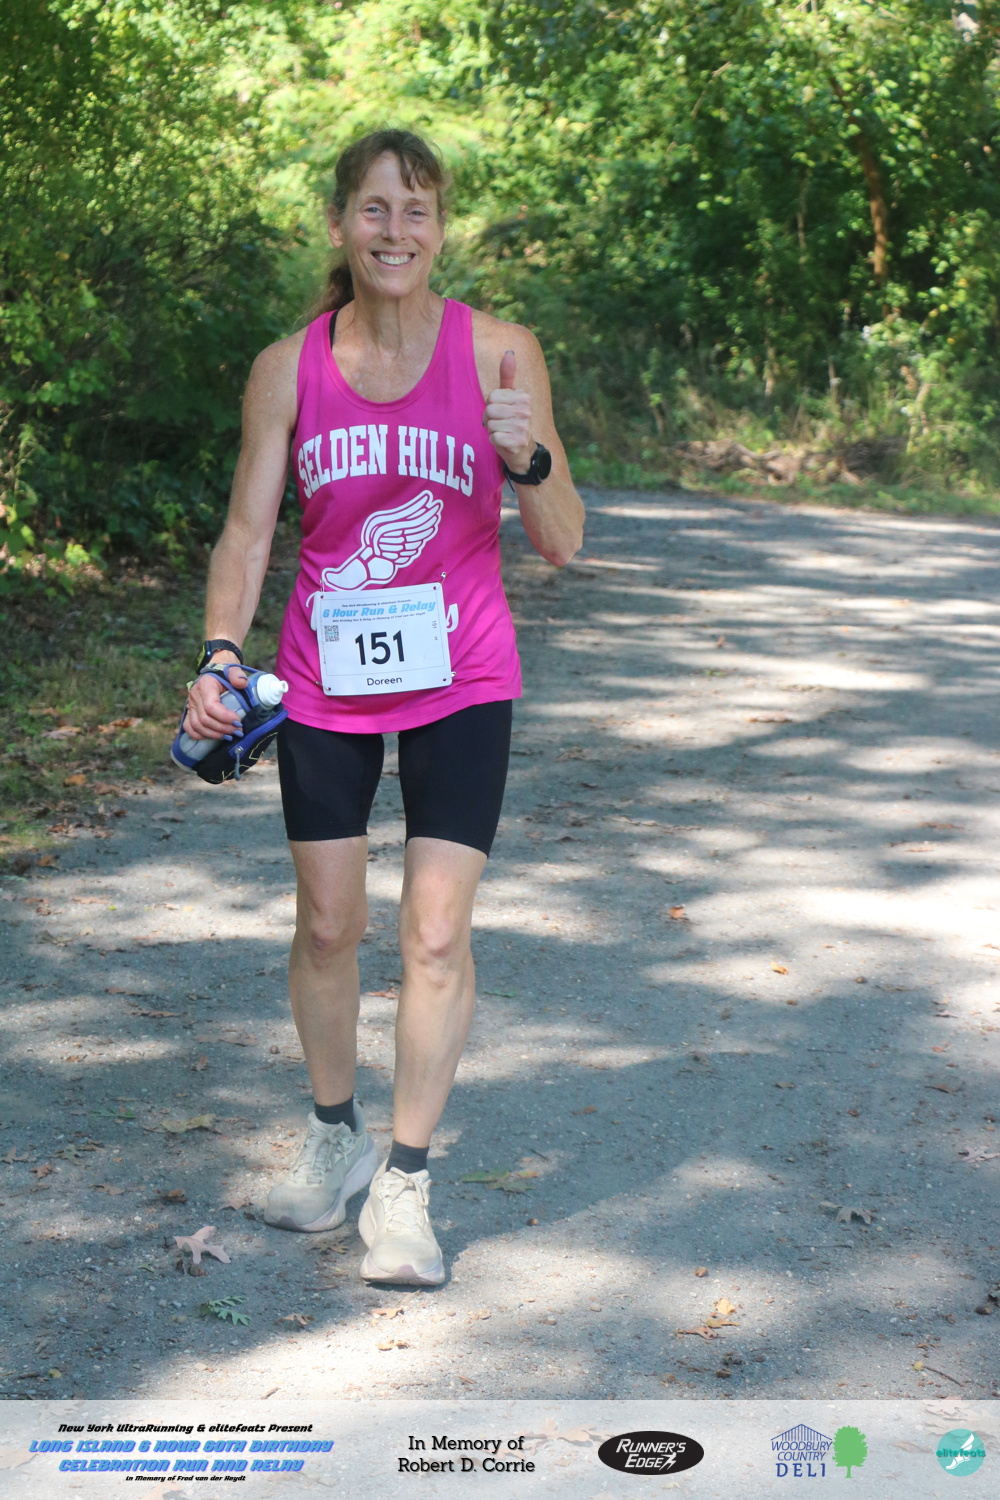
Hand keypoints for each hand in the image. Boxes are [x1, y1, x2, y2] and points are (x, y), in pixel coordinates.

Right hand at [183, 654, 247, 741]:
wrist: (214, 671)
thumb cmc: (225, 673)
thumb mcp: (233, 670)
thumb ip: (237, 675)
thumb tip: (242, 683)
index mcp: (205, 686)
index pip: (210, 706)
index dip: (225, 717)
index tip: (238, 721)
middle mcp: (195, 696)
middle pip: (204, 719)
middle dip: (223, 728)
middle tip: (238, 731)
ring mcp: (190, 705)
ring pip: (197, 726)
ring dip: (214, 734)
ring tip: (229, 735)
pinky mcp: (190, 712)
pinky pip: (189, 728)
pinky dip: (201, 735)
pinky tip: (215, 736)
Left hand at [484, 350, 533, 473]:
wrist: (523, 452)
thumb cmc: (512, 423)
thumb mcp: (510, 399)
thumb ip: (507, 377)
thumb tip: (509, 352)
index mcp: (523, 397)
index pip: (492, 397)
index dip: (491, 407)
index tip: (501, 414)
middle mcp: (526, 410)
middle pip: (489, 409)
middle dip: (490, 420)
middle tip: (501, 426)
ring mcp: (523, 426)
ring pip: (490, 424)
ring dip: (492, 431)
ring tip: (504, 434)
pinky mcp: (518, 441)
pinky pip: (493, 437)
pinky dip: (495, 442)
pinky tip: (505, 443)